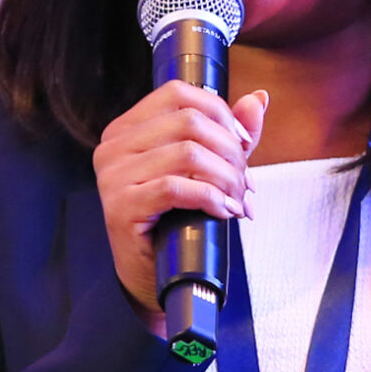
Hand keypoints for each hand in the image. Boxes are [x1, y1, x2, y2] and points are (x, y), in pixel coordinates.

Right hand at [92, 82, 270, 336]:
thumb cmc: (175, 222)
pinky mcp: (121, 207)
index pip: (177, 93)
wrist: (152, 277)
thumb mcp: (205, 171)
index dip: (220, 112)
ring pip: (187, 153)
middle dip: (230, 151)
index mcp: (127, 129)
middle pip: (188, 122)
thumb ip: (228, 134)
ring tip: (238, 200)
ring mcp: (112, 176)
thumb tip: (258, 99)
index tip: (243, 142)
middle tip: (245, 181)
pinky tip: (224, 211)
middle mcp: (112, 147)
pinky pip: (175, 187)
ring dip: (226, 177)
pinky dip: (210, 197)